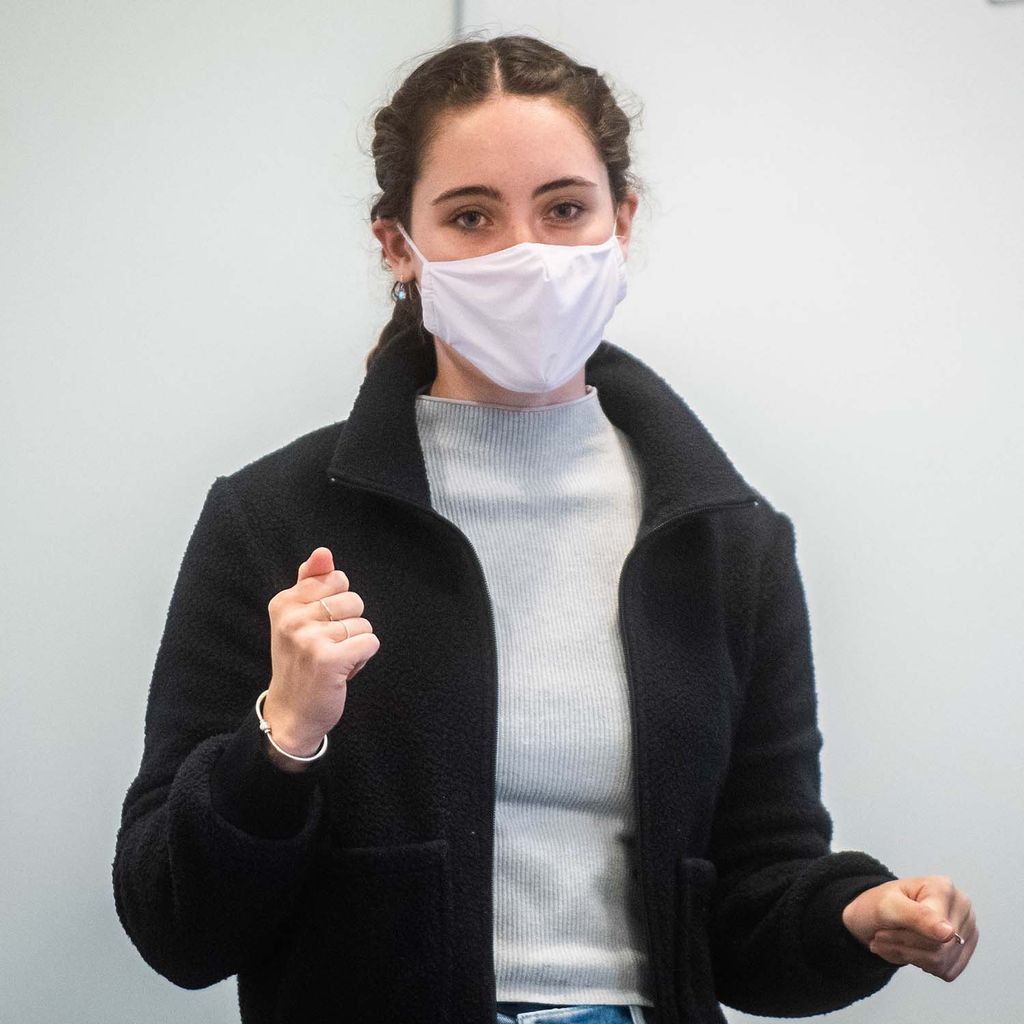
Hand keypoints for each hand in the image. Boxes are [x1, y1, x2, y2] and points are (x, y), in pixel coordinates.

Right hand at [262, 547, 379, 756]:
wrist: (291, 712)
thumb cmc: (300, 661)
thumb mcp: (298, 618)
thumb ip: (311, 582)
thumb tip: (323, 552)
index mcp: (284, 602)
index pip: (336, 579)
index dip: (338, 604)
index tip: (319, 626)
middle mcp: (292, 617)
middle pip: (353, 600)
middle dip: (349, 625)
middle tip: (326, 647)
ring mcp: (309, 638)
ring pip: (363, 624)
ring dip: (355, 645)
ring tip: (332, 660)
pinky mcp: (328, 660)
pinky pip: (369, 642)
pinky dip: (363, 658)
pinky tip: (342, 670)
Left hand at [842, 875, 977, 980]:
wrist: (877, 916)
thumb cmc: (881, 905)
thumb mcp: (888, 905)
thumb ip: (917, 916)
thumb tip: (948, 933)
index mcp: (944, 889)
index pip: (935, 931)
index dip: (905, 938)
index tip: (881, 933)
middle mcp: (962, 908)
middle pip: (940, 949)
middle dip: (905, 948)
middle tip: (881, 938)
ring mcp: (966, 930)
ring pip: (943, 962)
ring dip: (910, 957)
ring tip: (890, 943)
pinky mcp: (963, 951)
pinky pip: (946, 971)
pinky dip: (920, 964)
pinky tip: (908, 949)